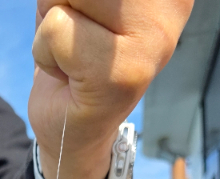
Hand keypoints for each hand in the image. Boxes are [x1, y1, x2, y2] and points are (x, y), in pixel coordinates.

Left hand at [29, 0, 192, 178]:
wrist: (72, 125)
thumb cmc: (74, 47)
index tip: (88, 16)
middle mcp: (173, 2)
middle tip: (77, 27)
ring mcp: (155, 38)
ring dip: (54, 20)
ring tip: (74, 48)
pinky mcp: (125, 73)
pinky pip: (56, 31)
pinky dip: (47, 51)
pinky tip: (70, 73)